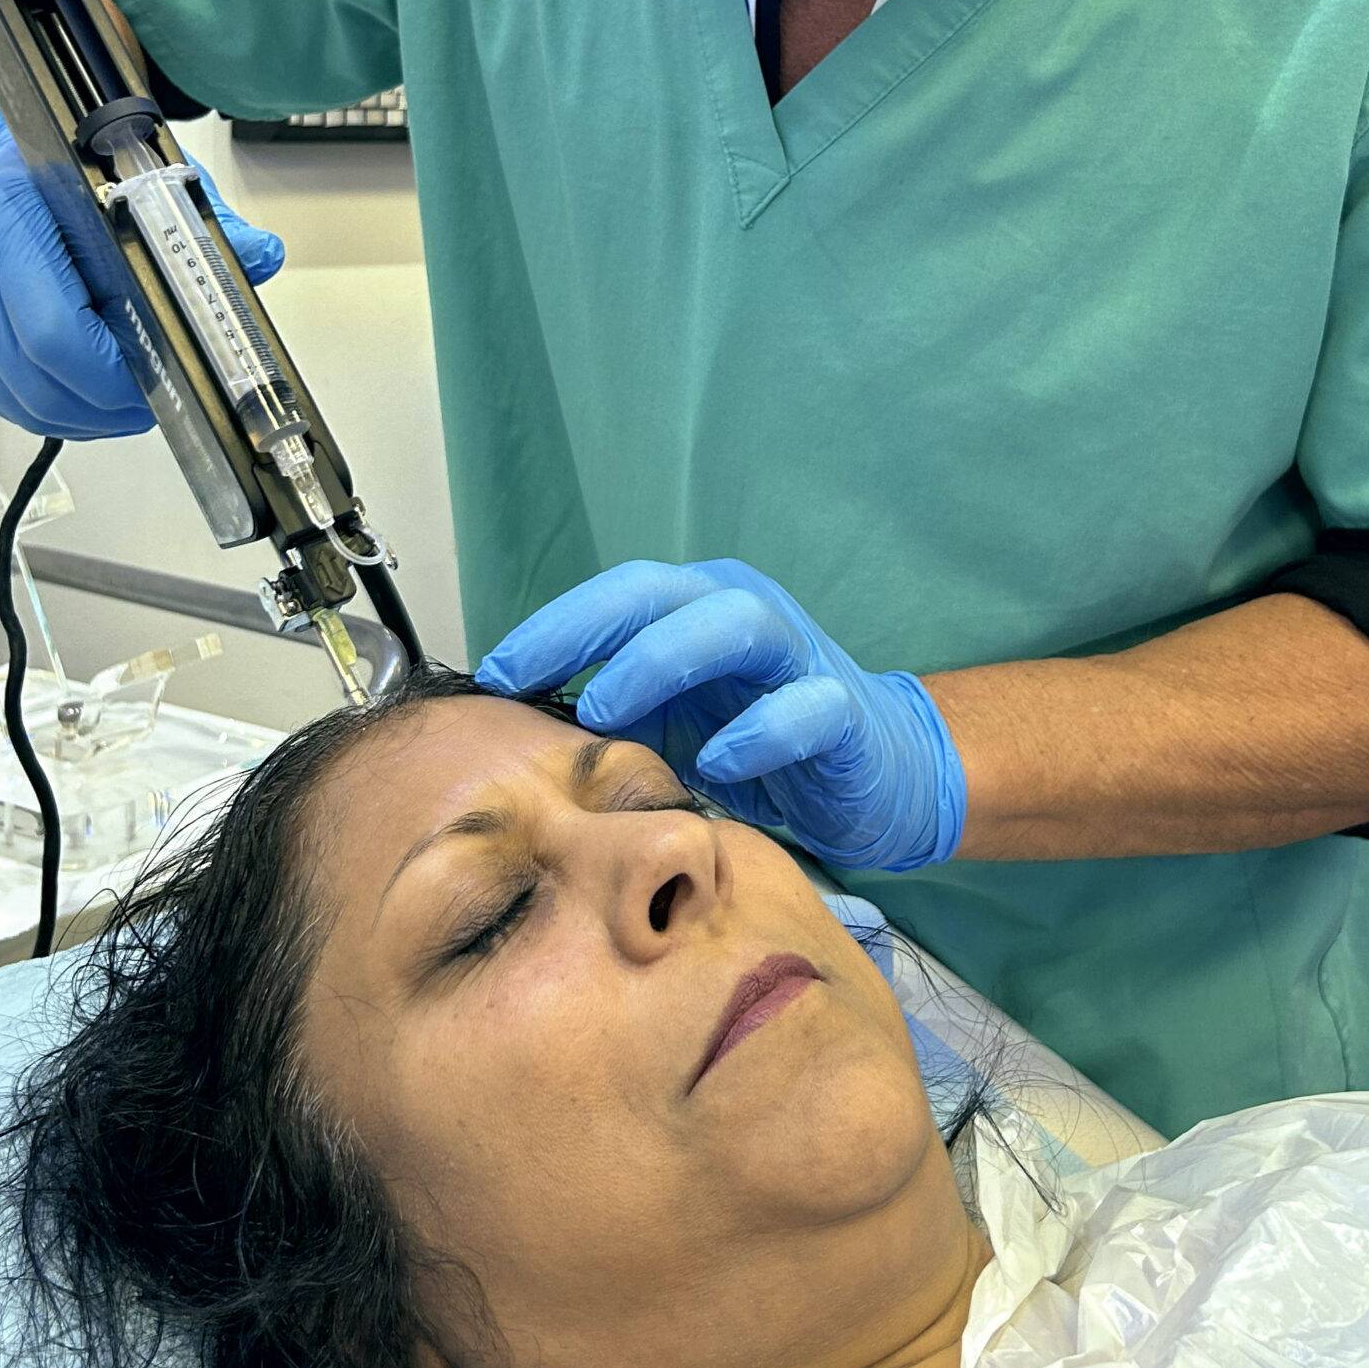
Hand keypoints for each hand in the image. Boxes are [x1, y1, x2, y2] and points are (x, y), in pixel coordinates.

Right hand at [0, 113, 283, 438]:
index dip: (111, 376)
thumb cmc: (78, 173)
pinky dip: (48, 401)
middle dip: (104, 405)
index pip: (53, 335)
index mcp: (5, 219)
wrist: (21, 160)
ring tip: (125, 391)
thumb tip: (261, 255)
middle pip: (34, 382)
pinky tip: (84, 383)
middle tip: (152, 399)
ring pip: (17, 400)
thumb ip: (207, 228)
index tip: (157, 381)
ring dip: (79, 411)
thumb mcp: (149, 183)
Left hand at [475, 558, 966, 872]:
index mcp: (699, 609)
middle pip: (660, 592)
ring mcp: (799, 655)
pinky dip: (759, 730)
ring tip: (601, 709)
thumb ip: (613, 714)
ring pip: (733, 625)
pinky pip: (804, 706)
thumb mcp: (673, 726)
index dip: (551, 626)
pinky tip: (718, 762)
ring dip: (659, 661)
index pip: (616, 597)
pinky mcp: (843, 710)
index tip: (488, 671)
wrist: (880, 775)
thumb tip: (514, 728)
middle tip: (521, 676)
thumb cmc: (760, 744)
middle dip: (584, 629)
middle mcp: (746, 613)